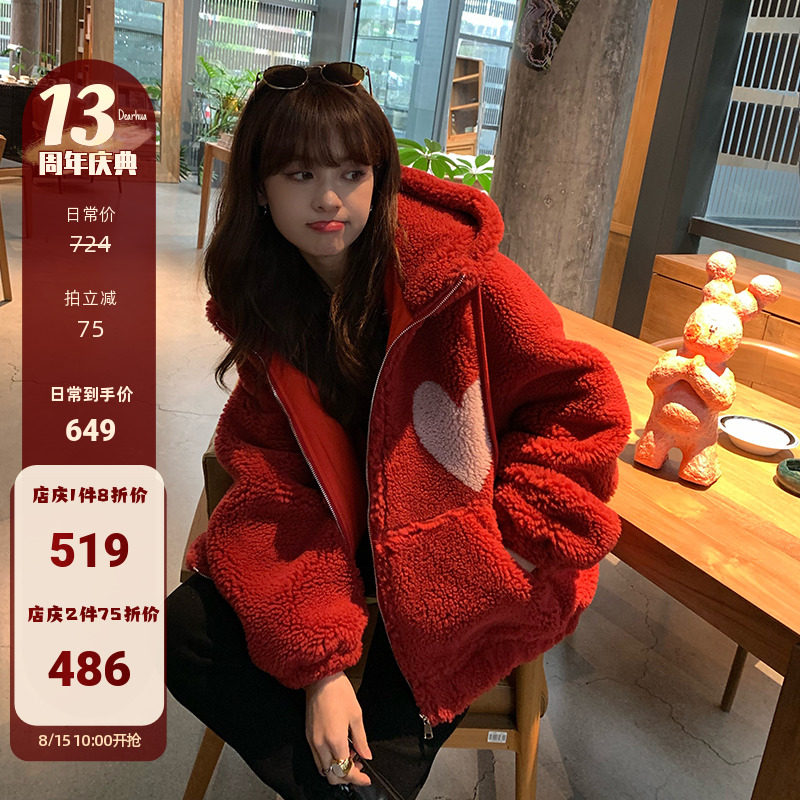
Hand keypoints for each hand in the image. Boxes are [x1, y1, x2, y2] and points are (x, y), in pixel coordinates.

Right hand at [305, 671, 372, 786]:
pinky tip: (340, 749)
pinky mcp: (308, 736)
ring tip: (351, 758)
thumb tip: (367, 756)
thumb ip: (361, 739)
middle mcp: (320, 745)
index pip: (345, 771)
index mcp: (335, 740)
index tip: (366, 779)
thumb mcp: (356, 715)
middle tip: (359, 769)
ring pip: (323, 769)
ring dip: (337, 770)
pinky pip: (317, 758)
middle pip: (331, 776)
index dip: (357, 779)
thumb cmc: (340, 692)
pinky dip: (329, 761)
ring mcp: (312, 741)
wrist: (321, 678)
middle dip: (346, 778)